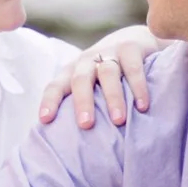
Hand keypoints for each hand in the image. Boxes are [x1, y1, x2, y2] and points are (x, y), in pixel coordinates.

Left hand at [38, 26, 152, 130]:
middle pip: (80, 80)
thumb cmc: (107, 74)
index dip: (50, 101)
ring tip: (118, 120)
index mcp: (72, 72)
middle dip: (82, 102)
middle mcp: (87, 61)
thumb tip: (75, 147)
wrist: (134, 39)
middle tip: (86, 125)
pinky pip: (133, 68)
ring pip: (107, 73)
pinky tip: (142, 106)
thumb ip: (83, 105)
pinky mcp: (130, 47)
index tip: (46, 120)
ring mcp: (109, 52)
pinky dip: (138, 87)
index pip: (55, 86)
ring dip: (112, 97)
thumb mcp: (91, 85)